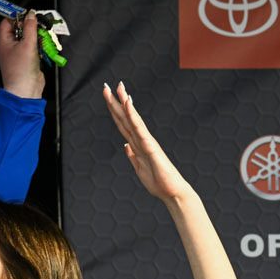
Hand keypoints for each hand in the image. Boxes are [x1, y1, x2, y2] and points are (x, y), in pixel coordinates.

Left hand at [0, 14, 44, 98]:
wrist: (25, 90)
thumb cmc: (21, 70)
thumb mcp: (27, 43)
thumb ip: (30, 27)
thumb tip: (31, 15)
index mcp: (4, 42)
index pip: (7, 23)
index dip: (16, 16)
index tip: (27, 14)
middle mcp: (9, 47)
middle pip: (19, 29)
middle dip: (30, 26)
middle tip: (38, 24)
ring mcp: (18, 54)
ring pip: (28, 38)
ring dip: (36, 36)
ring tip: (42, 37)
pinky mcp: (27, 60)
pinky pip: (33, 47)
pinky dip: (39, 45)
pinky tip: (42, 48)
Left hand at [103, 81, 190, 200]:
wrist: (172, 192)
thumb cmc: (158, 182)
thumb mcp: (139, 168)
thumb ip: (132, 156)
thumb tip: (126, 145)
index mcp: (137, 145)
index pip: (123, 124)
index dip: (115, 111)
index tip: (109, 97)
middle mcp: (141, 139)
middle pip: (125, 117)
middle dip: (115, 101)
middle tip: (107, 86)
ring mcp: (146, 141)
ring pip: (131, 118)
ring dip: (124, 102)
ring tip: (118, 87)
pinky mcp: (150, 146)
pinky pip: (139, 128)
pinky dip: (132, 114)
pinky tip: (128, 102)